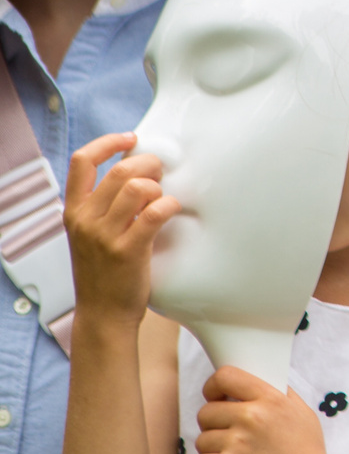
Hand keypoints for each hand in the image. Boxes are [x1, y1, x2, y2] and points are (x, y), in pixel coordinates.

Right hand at [65, 133, 175, 329]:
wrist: (103, 314)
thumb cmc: (104, 270)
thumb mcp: (91, 233)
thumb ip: (104, 204)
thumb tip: (136, 168)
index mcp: (73, 212)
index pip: (82, 161)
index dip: (108, 142)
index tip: (131, 139)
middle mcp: (84, 220)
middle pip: (120, 169)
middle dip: (149, 165)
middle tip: (160, 176)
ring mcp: (104, 235)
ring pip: (138, 187)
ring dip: (159, 187)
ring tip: (162, 199)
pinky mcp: (128, 250)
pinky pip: (155, 212)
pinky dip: (169, 205)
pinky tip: (171, 212)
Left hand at [191, 368, 342, 453]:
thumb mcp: (302, 413)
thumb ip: (279, 395)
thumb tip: (254, 384)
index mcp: (270, 398)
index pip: (226, 376)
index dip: (213, 386)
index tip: (215, 396)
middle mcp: (251, 417)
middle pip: (206, 412)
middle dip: (213, 425)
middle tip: (230, 437)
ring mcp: (236, 443)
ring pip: (202, 440)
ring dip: (213, 451)